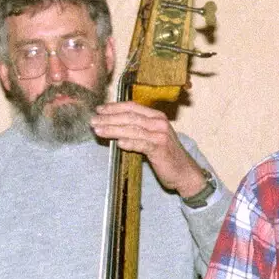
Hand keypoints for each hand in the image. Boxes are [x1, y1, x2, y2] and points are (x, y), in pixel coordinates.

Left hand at [89, 101, 207, 195]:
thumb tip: (112, 126)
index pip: (132, 107)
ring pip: (132, 129)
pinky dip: (129, 142)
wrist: (185, 172)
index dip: (114, 107)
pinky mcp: (160, 148)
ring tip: (98, 130)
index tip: (99, 110)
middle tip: (93, 121)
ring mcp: (160, 135)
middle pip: (129, 117)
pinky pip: (141, 144)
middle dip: (109, 118)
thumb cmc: (165, 155)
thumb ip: (137, 130)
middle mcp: (159, 122)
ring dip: (113, 129)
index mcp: (156, 116)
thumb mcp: (152, 137)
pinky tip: (117, 143)